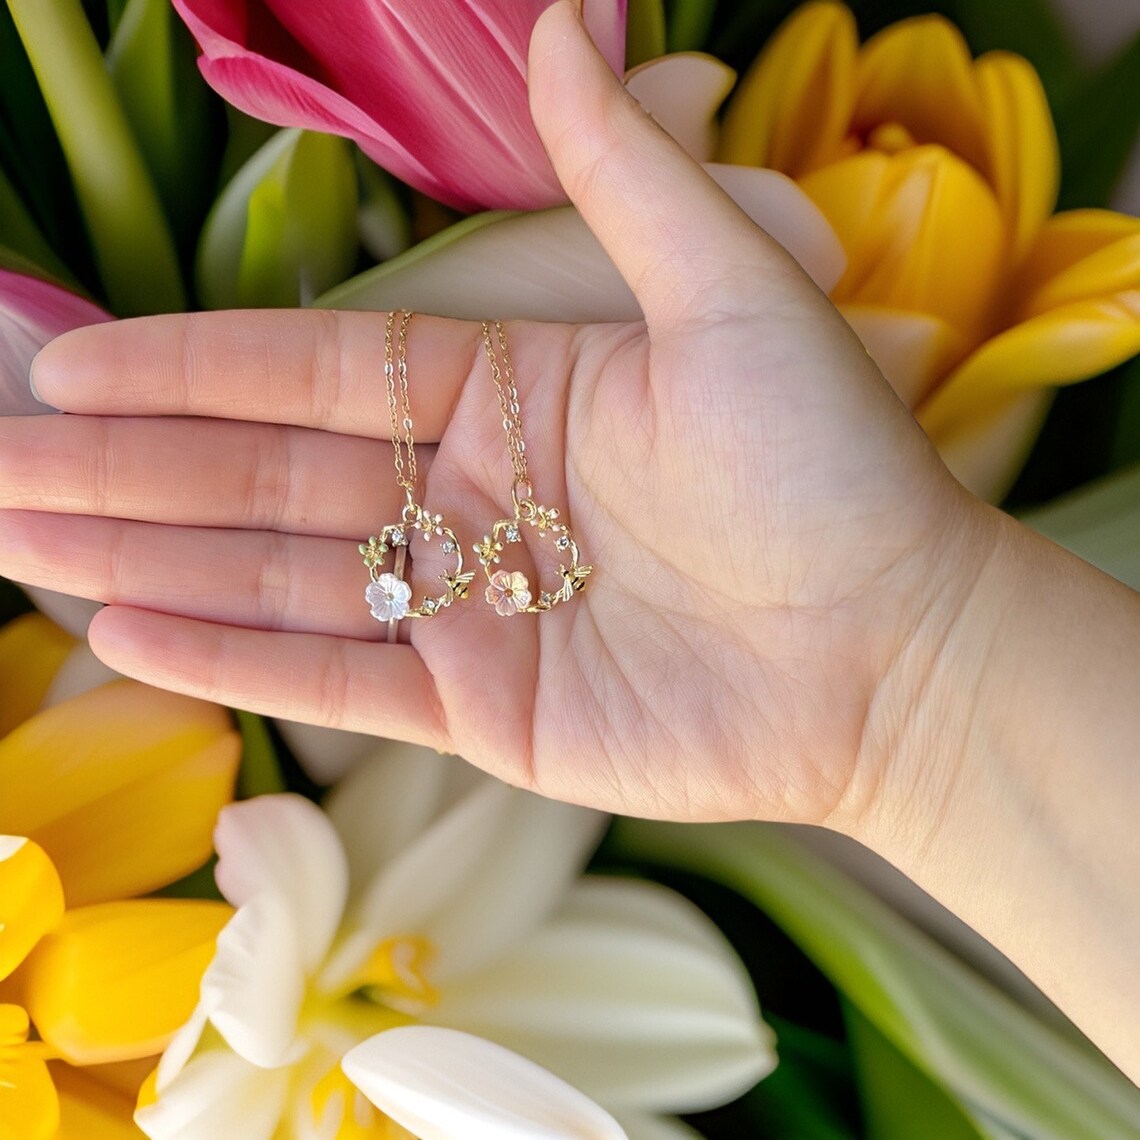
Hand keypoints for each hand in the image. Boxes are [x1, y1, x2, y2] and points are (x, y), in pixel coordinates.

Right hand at [0, 3, 983, 825]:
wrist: (891, 650)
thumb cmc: (829, 474)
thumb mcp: (731, 299)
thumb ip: (626, 178)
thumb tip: (566, 25)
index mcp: (512, 395)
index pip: (317, 375)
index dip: (191, 370)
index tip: (73, 372)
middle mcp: (474, 498)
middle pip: (270, 477)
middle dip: (131, 474)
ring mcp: (470, 609)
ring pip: (283, 577)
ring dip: (151, 560)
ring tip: (25, 545)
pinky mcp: (482, 711)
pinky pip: (339, 677)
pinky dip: (239, 658)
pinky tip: (133, 631)